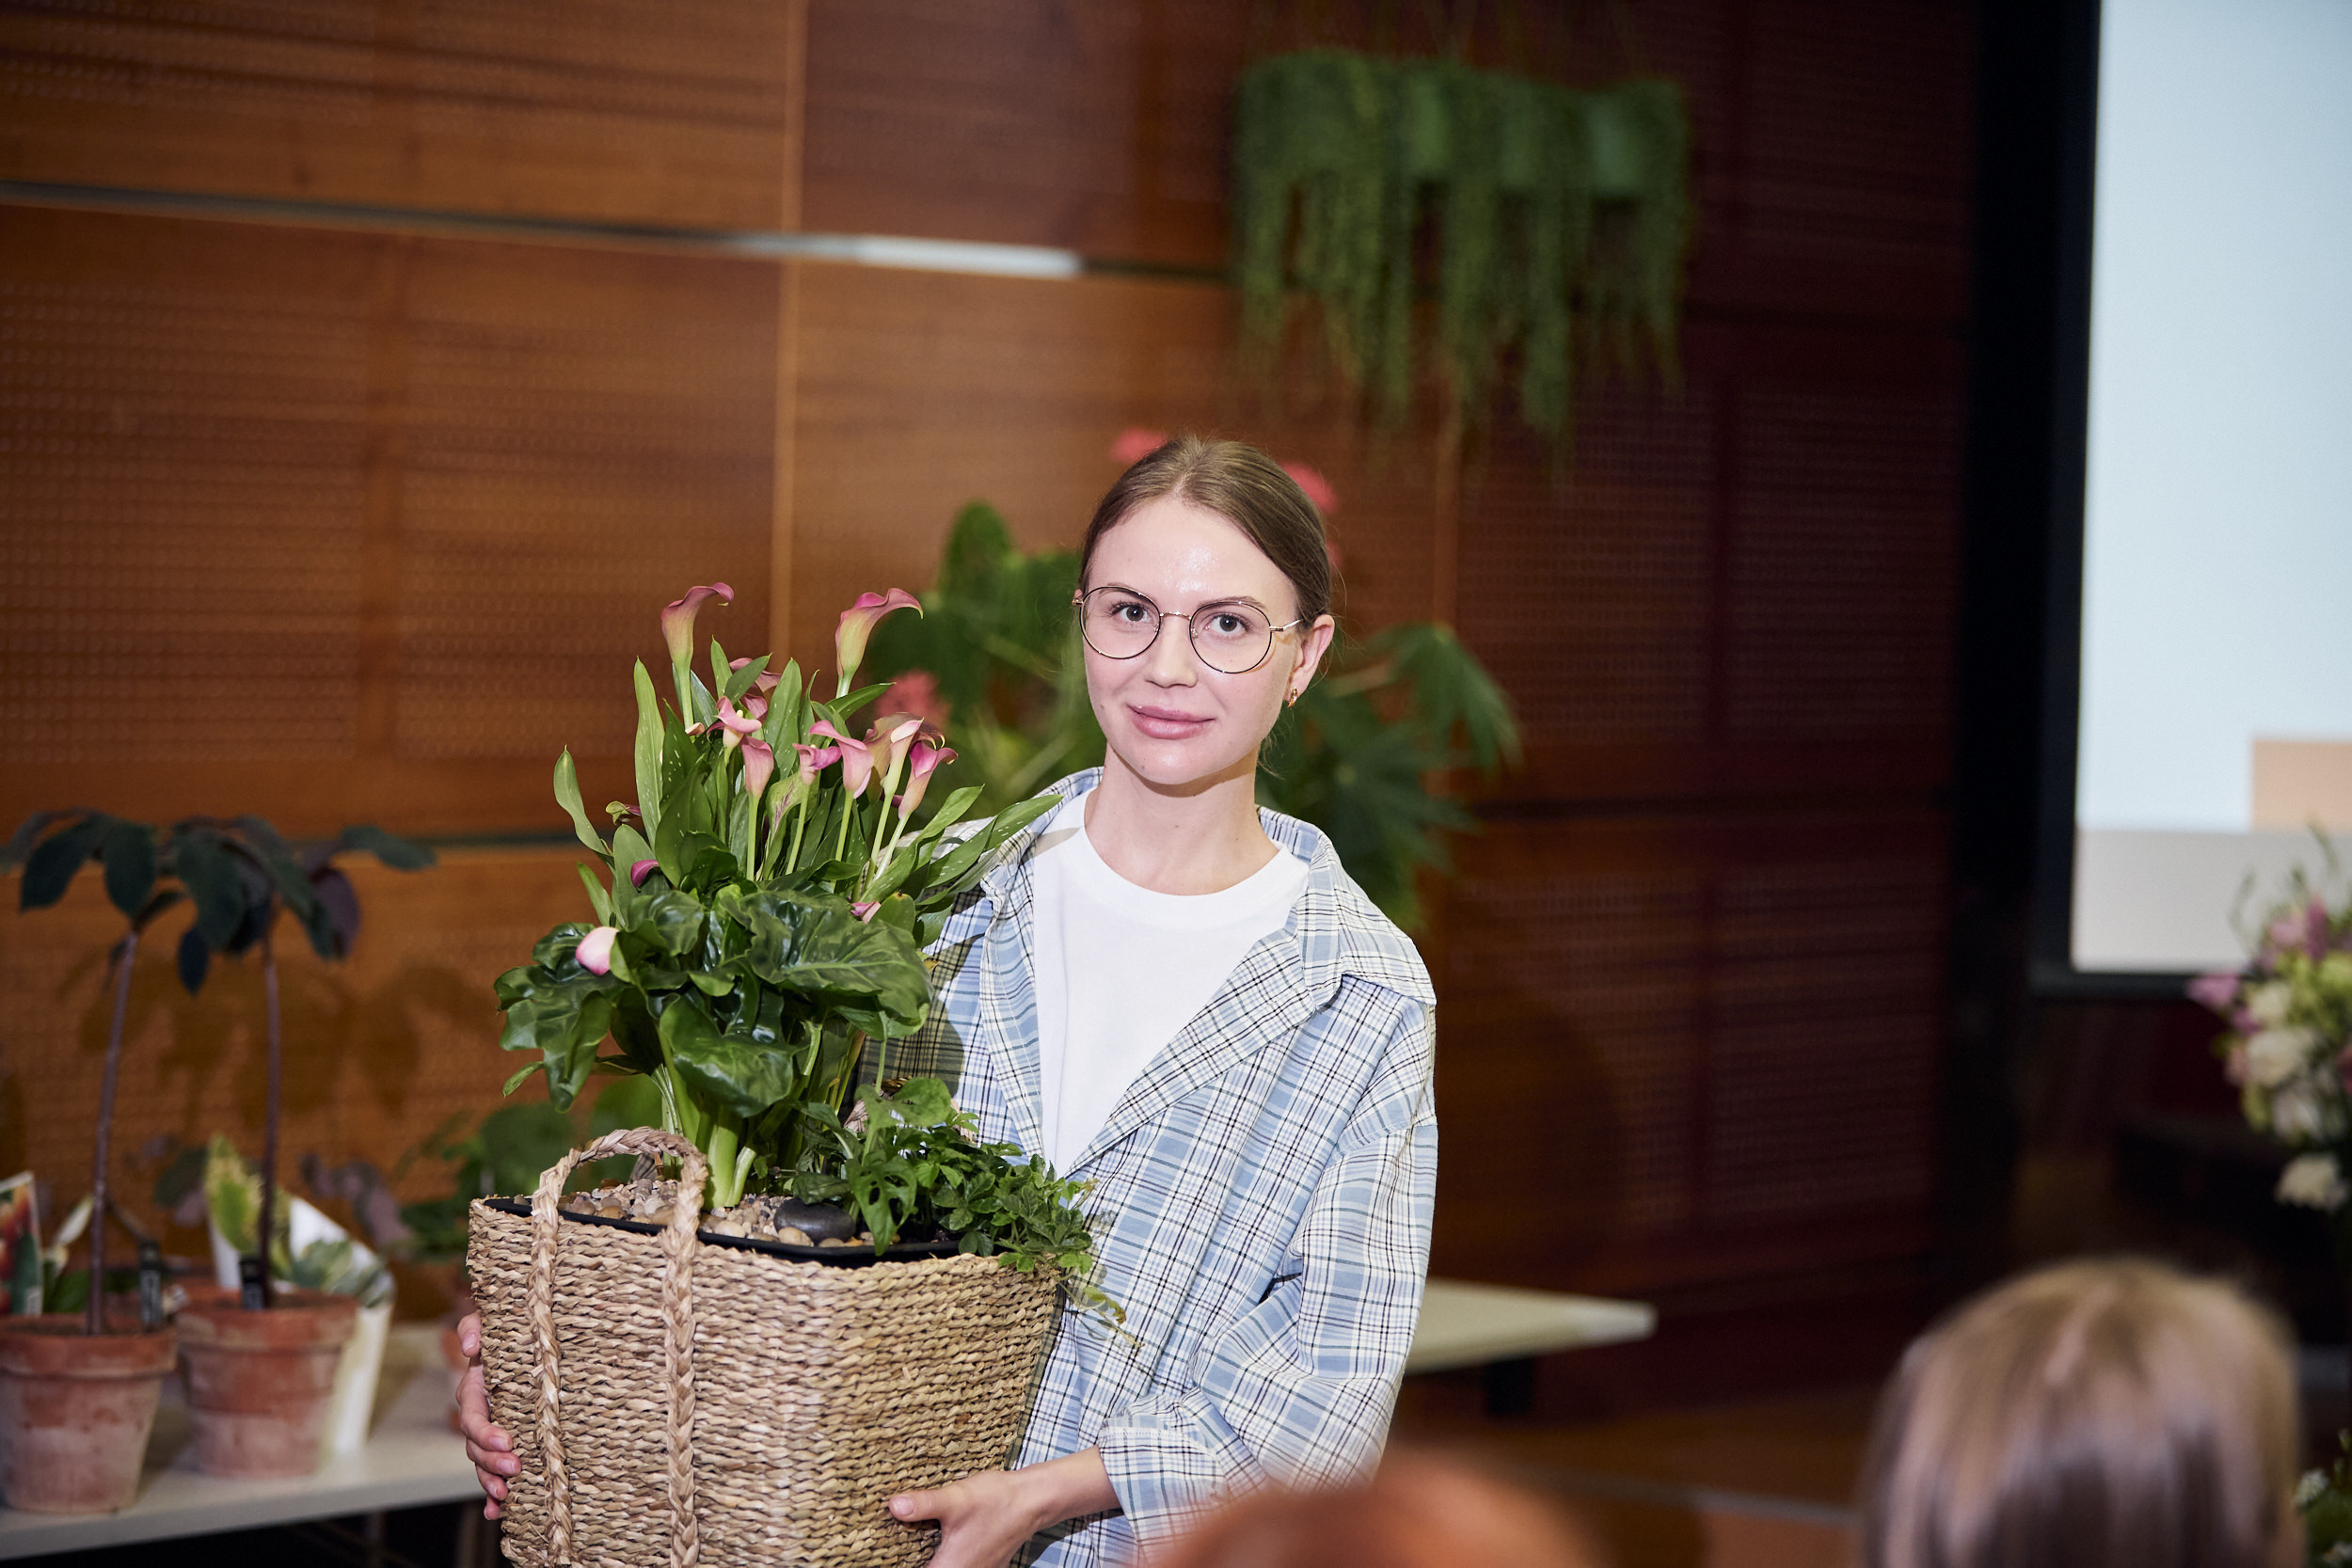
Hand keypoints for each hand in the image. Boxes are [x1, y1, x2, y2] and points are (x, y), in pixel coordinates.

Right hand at [454, 1312, 516, 1520]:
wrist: (519, 1341)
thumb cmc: (507, 1332)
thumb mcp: (491, 1323)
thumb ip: (474, 1327)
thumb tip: (470, 1345)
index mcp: (474, 1391)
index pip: (473, 1418)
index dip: (485, 1433)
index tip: (506, 1442)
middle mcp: (479, 1415)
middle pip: (476, 1448)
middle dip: (493, 1462)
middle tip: (516, 1469)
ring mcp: (490, 1431)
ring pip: (483, 1464)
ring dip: (492, 1482)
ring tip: (507, 1496)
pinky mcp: (503, 1442)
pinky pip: (493, 1471)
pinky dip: (491, 1493)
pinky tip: (497, 1511)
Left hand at [888, 1449, 1115, 1567]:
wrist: (1033, 1499)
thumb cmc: (996, 1501)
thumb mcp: (956, 1499)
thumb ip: (923, 1504)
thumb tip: (893, 1507)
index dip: (897, 1566)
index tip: (879, 1558)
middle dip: (908, 1560)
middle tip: (888, 1548)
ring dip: (925, 1558)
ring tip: (904, 1545)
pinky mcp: (981, 1563)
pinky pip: (953, 1565)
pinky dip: (941, 1557)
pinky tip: (932, 1540)